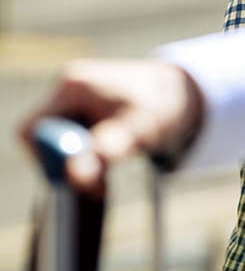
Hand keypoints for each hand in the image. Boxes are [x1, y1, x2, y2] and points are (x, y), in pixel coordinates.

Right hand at [18, 59, 204, 194]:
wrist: (185, 94)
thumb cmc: (164, 107)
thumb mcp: (139, 130)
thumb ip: (106, 149)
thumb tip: (74, 176)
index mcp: (74, 85)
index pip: (33, 130)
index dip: (49, 159)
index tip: (81, 177)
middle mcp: (69, 88)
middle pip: (42, 138)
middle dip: (66, 165)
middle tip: (99, 184)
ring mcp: (74, 98)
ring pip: (57, 144)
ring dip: (78, 164)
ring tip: (106, 178)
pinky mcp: (84, 110)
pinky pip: (70, 141)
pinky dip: (85, 158)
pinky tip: (106, 165)